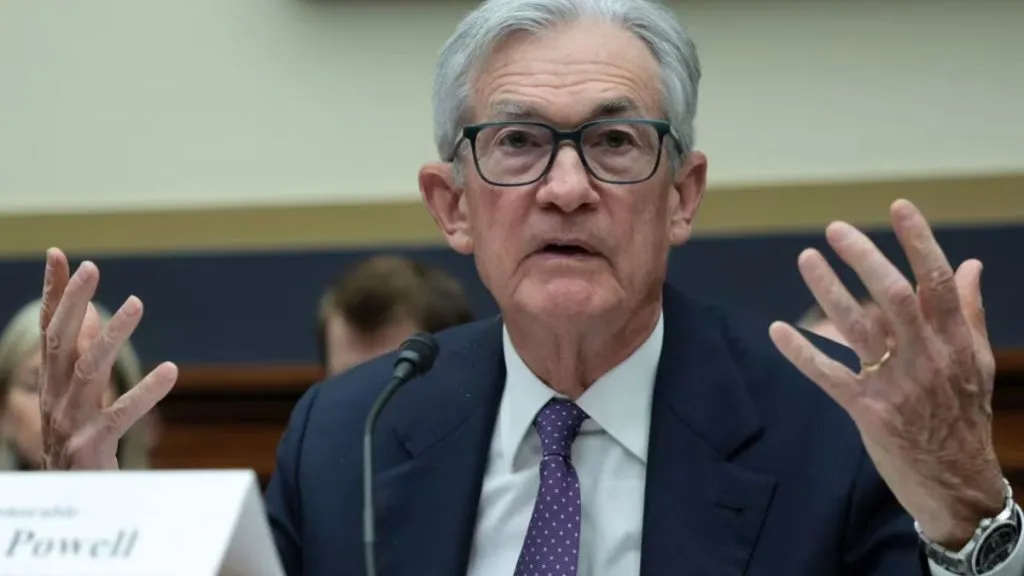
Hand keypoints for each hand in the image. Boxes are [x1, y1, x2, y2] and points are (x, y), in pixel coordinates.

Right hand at [39, 248, 177, 469]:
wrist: (71, 505)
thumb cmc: (78, 444)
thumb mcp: (76, 397)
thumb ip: (81, 356)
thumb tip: (94, 311)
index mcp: (51, 383)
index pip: (50, 330)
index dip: (53, 292)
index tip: (60, 254)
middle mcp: (54, 397)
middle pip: (60, 342)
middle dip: (73, 302)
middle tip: (91, 266)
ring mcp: (69, 422)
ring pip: (88, 371)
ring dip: (111, 335)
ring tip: (135, 302)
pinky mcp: (90, 447)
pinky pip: (120, 416)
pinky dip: (145, 393)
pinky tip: (171, 370)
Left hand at [769, 199, 1004, 548]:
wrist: (956, 484)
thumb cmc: (964, 417)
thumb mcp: (975, 363)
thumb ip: (967, 312)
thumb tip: (970, 265)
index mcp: (954, 342)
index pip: (937, 281)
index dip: (918, 241)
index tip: (898, 206)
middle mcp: (926, 357)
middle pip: (893, 296)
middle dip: (864, 258)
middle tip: (836, 229)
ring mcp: (895, 384)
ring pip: (857, 328)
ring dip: (827, 290)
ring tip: (805, 258)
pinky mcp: (867, 411)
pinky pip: (828, 375)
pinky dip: (802, 352)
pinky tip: (778, 329)